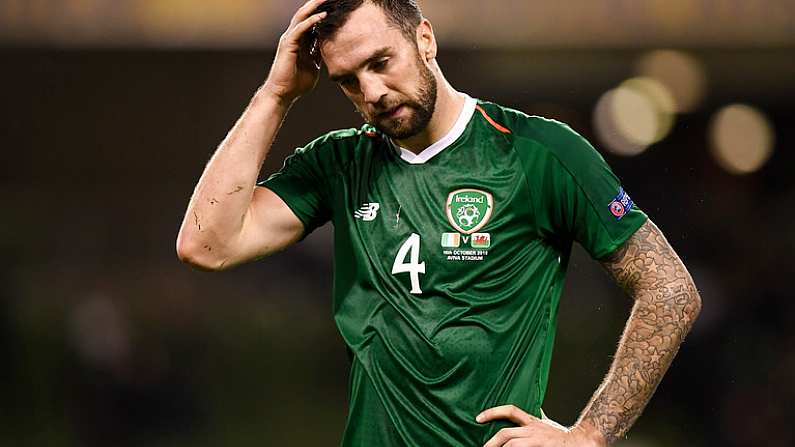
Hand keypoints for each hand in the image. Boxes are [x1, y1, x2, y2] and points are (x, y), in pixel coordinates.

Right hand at [262, 0, 327, 103]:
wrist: (283, 94)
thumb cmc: (297, 83)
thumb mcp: (314, 66)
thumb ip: (319, 55)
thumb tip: (330, 50)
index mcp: (301, 41)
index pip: (313, 21)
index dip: (324, 12)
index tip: (337, 6)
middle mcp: (294, 36)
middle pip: (307, 14)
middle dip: (319, 4)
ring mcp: (290, 39)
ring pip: (302, 17)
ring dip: (315, 6)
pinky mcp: (288, 44)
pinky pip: (300, 29)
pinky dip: (311, 21)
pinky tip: (322, 15)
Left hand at [477, 405, 605, 446]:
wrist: (583, 442)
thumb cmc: (563, 440)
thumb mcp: (544, 431)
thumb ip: (529, 431)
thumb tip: (514, 435)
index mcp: (533, 422)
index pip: (510, 411)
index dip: (493, 412)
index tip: (479, 418)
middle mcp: (533, 428)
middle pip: (505, 432)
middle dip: (491, 442)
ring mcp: (537, 437)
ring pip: (510, 442)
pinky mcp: (541, 445)